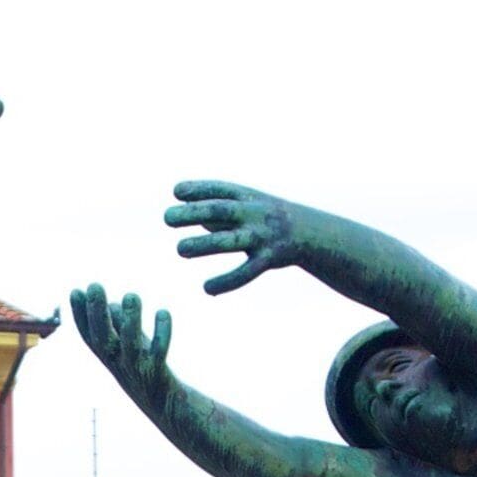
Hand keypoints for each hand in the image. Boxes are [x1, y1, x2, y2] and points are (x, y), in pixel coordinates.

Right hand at [66, 285, 173, 397]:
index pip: (88, 335)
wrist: (163, 405)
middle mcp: (117, 363)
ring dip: (130, 321)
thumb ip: (117, 325)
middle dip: (97, 313)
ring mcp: (136, 369)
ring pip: (130, 345)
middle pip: (103, 339)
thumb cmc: (142, 368)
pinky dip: (162, 333)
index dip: (79, 315)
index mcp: (107, 356)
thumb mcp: (126, 345)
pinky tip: (162, 312)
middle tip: (95, 286)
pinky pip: (159, 353)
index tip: (76, 291)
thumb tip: (114, 304)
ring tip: (132, 296)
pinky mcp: (157, 373)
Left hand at [164, 180, 317, 294]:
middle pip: (221, 211)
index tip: (176, 191)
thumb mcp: (245, 204)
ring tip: (180, 249)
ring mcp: (262, 236)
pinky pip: (246, 272)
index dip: (199, 189)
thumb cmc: (265, 217)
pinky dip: (227, 281)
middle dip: (194, 213)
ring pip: (230, 241)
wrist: (309, 232)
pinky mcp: (269, 259)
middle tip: (167, 218)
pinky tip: (207, 288)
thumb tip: (181, 206)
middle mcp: (254, 213)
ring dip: (204, 245)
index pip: (220, 189)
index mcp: (247, 196)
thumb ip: (215, 207)